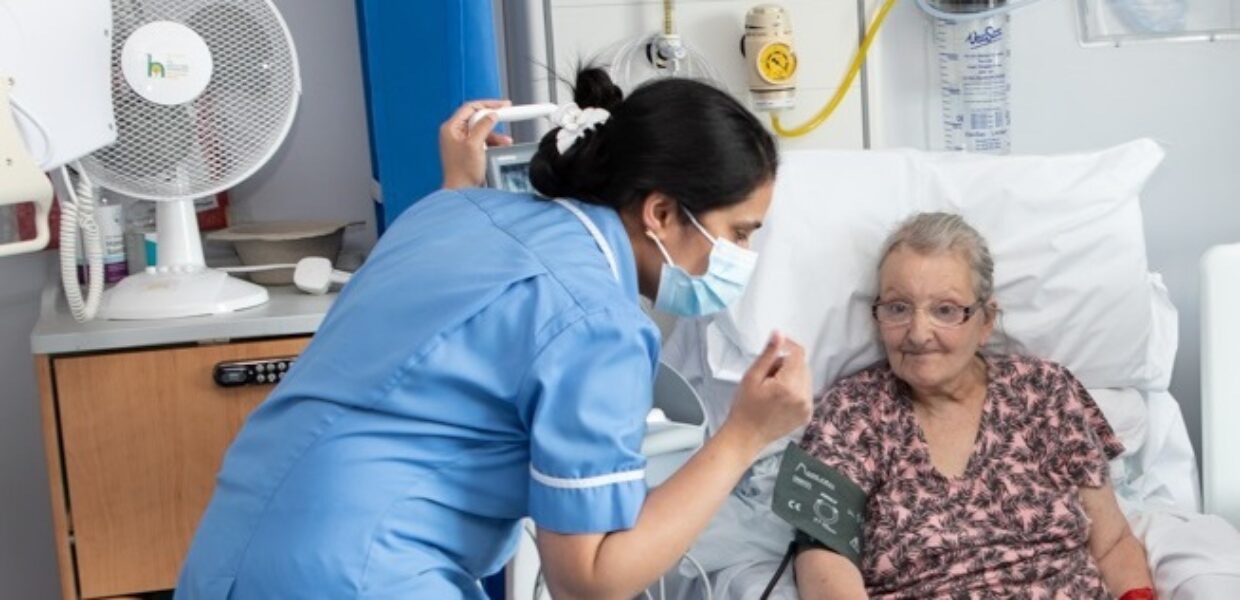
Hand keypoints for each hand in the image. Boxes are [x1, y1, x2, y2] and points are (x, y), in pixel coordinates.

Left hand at [440, 99, 514, 188]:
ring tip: (506, 141)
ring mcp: (460, 142)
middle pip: (477, 118)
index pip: (470, 108)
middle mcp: (454, 133)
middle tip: (508, 116)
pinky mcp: (467, 151)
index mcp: (451, 128)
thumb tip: (492, 115)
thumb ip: (483, 126)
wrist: (461, 191)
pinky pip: (481, 140)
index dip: (488, 105)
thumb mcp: (475, 145)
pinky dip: (492, 142)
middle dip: (493, 121)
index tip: (503, 106)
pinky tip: (500, 146)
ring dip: (495, 134)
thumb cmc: (462, 172)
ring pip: (481, 130)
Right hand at [724, 331, 812, 449]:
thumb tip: (779, 333)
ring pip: (805, 378)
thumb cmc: (744, 406)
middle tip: (767, 374)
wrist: (746, 436)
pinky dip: (795, 389)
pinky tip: (779, 398)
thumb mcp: (752, 376)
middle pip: (803, 365)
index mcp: (789, 385)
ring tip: (773, 387)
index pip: (798, 354)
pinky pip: (806, 392)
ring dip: (792, 376)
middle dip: (787, 364)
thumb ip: (768, 354)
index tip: (777, 345)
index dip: (788, 345)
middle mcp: (803, 397)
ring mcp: (807, 407)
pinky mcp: (807, 415)